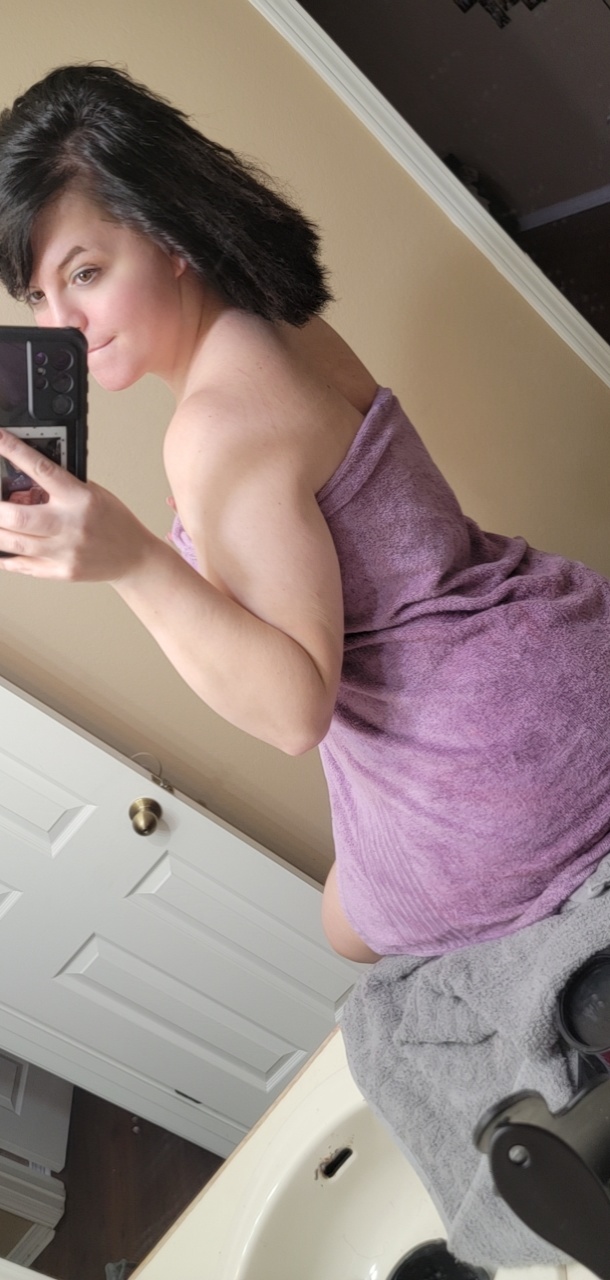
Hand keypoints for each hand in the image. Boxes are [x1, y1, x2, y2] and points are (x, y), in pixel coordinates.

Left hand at [0, 430, 154, 581]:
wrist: (134, 557)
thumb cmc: (114, 521)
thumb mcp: (93, 493)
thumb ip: (62, 486)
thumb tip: (25, 476)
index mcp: (79, 498)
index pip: (41, 470)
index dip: (14, 452)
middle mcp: (71, 525)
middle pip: (19, 517)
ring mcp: (65, 552)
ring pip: (16, 543)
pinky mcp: (62, 572)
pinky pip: (24, 566)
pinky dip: (6, 557)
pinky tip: (1, 548)